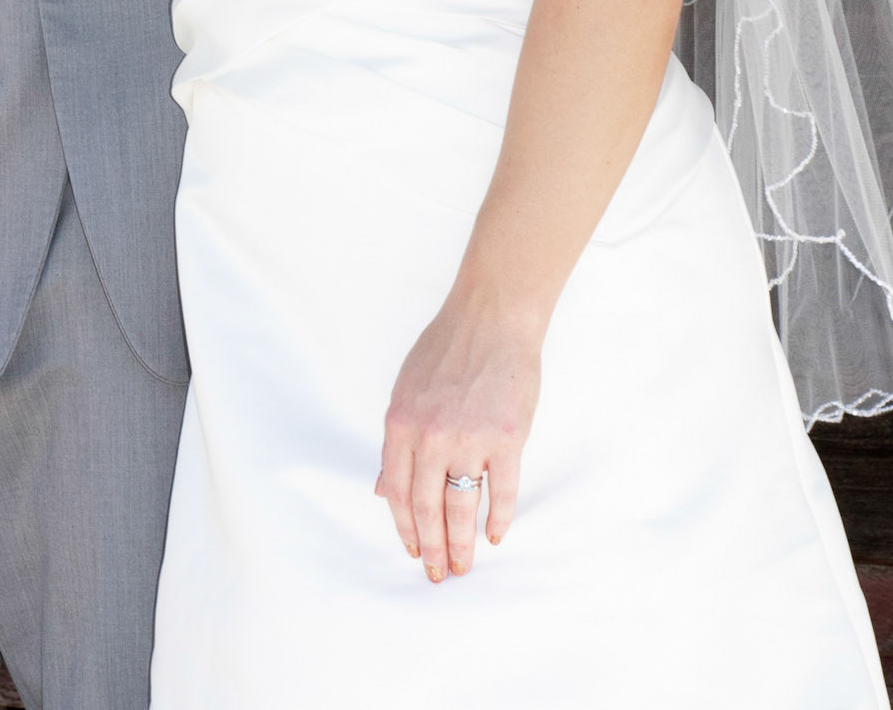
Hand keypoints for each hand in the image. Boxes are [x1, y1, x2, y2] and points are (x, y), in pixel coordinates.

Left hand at [376, 293, 539, 581]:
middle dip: (431, 547)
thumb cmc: (447, 349)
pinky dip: (499, 518)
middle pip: (427, 508)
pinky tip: (496, 535)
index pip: (398, 491)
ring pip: (462, 507)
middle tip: (437, 574)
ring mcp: (469, 439)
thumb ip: (398, 440)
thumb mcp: (407, 390)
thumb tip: (386, 489)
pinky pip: (501, 492)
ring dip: (462, 544)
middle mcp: (430, 436)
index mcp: (400, 423)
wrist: (491, 318)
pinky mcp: (506, 439)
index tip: (412, 551)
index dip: (404, 527)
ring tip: (463, 566)